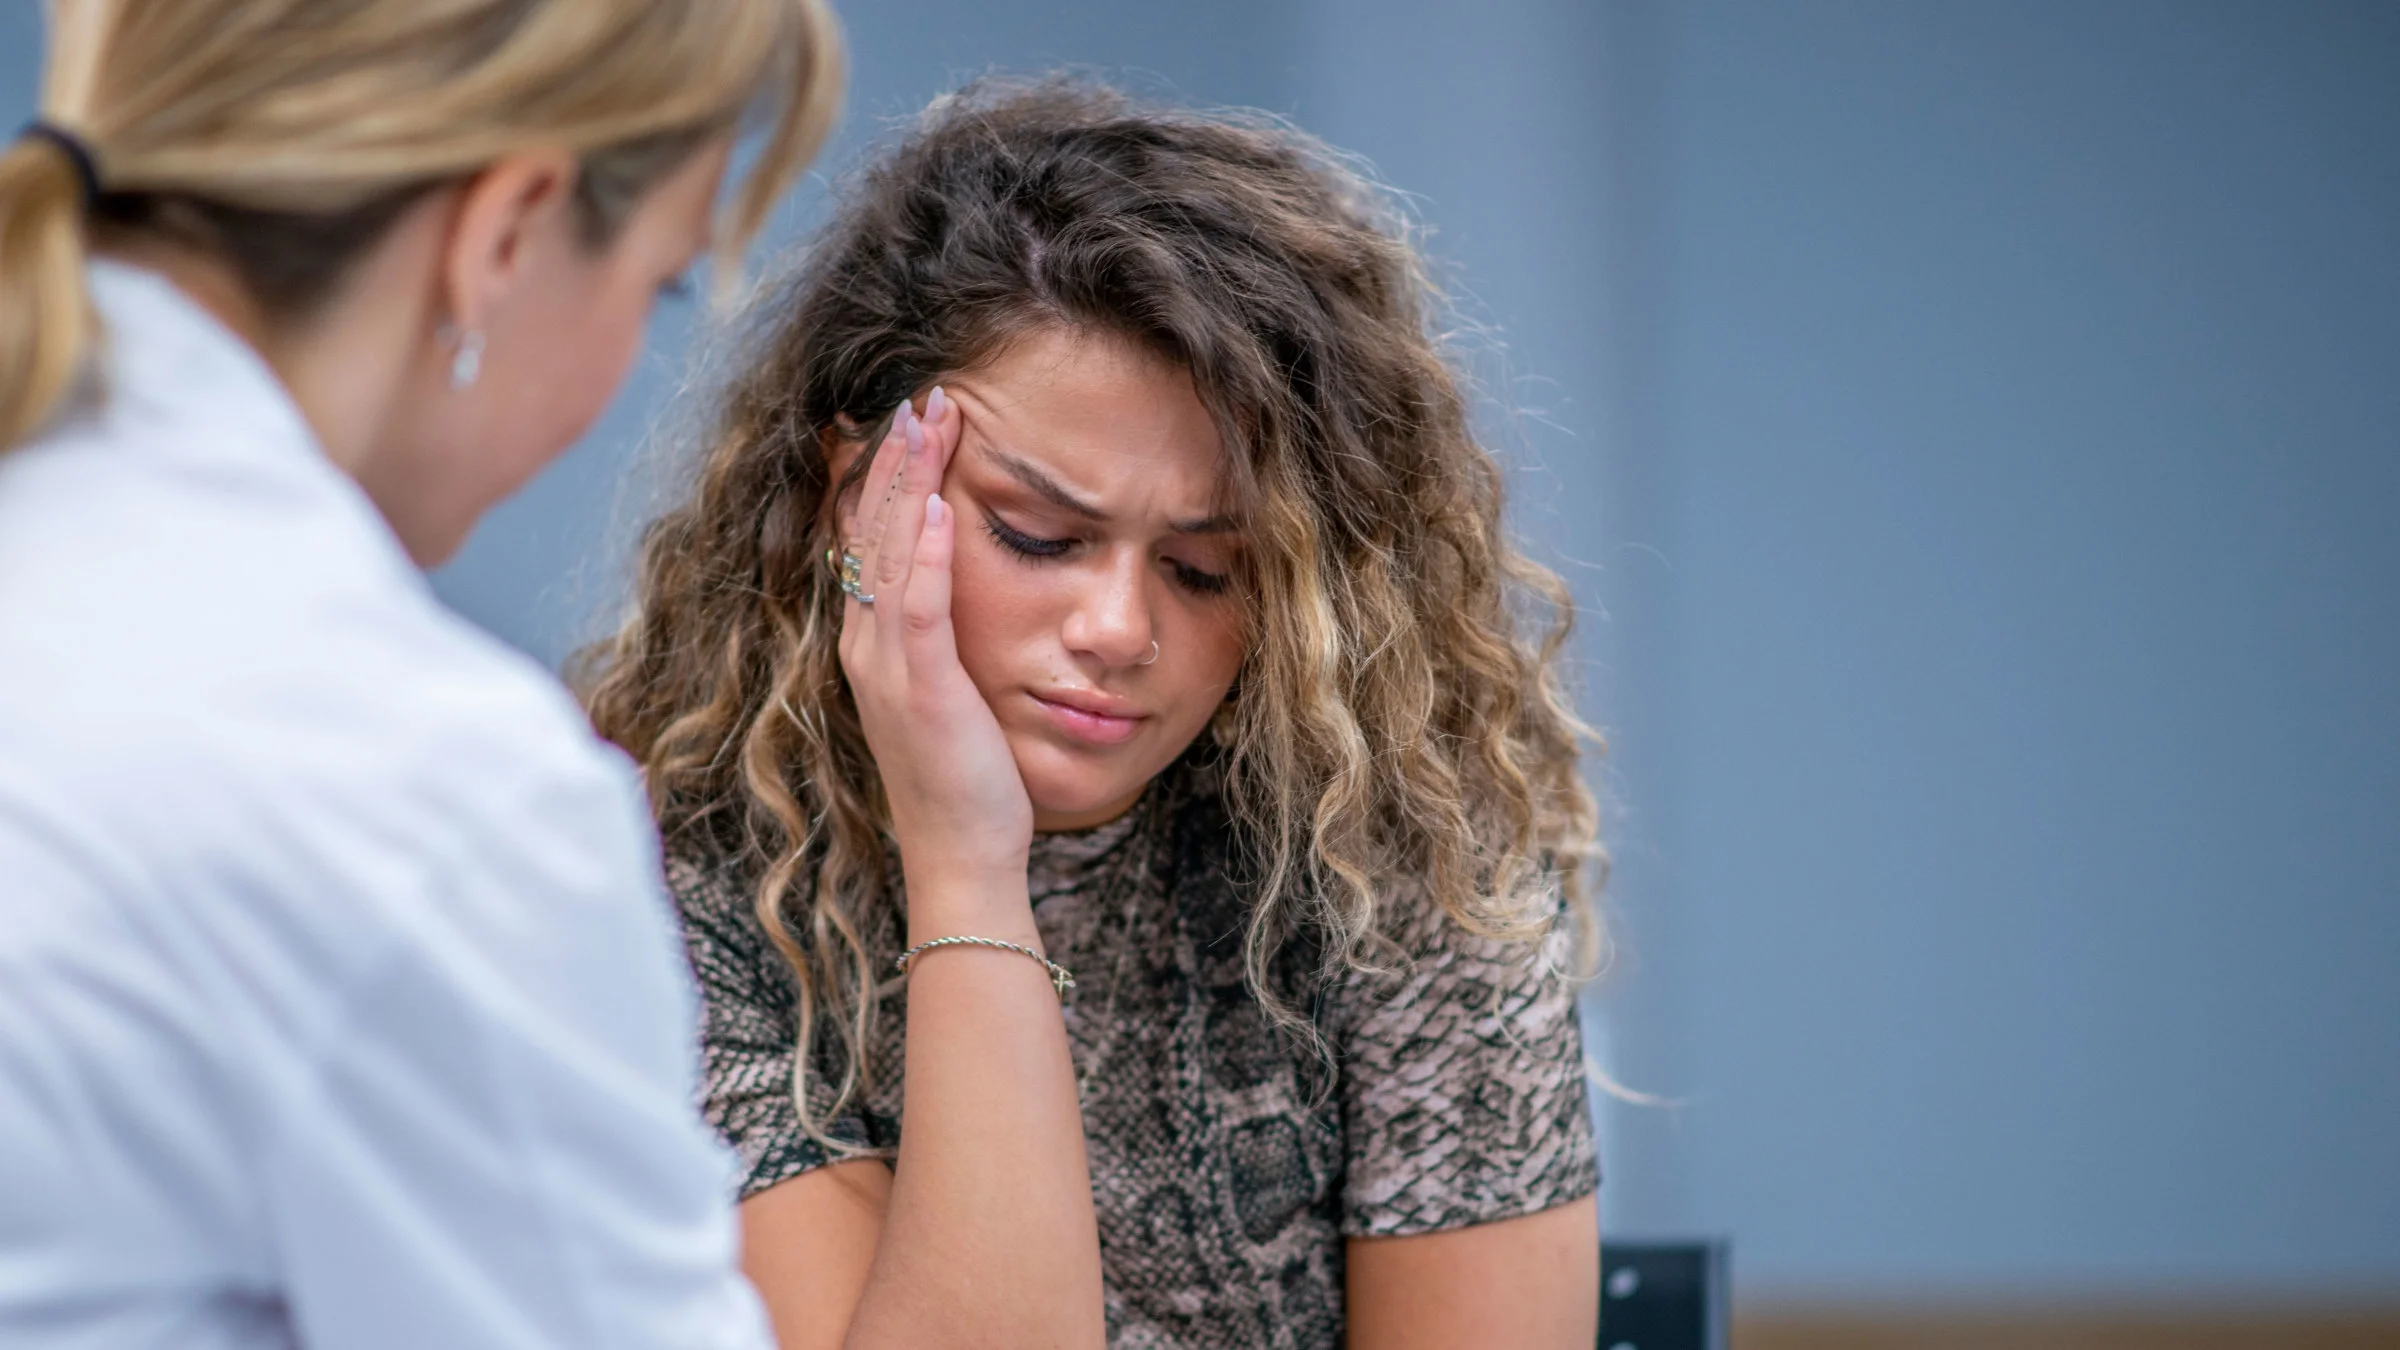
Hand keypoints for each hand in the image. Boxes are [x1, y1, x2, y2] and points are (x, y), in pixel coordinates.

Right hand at [838, 390, 1035, 913]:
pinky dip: (930, 554)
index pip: (872, 539)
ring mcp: (888, 667)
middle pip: (873, 530)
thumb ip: (942, 636)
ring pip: (892, 554)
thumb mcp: (948, 689)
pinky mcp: (923, 689)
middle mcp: (867, 646)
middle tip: (923, 396)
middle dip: (898, 459)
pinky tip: (946, 507)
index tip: (915, 420)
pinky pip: (921, 609)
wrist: (961, 852)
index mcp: (873, 643)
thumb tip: (959, 584)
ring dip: (912, 484)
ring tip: (930, 421)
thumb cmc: (967, 777)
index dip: (891, 476)